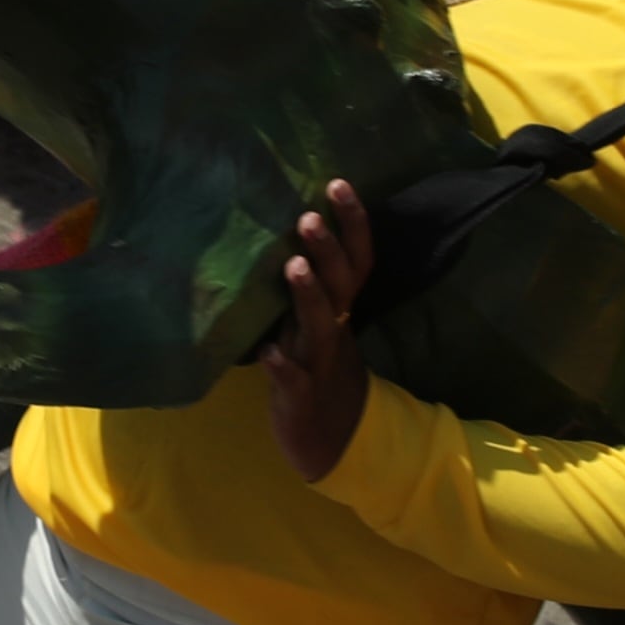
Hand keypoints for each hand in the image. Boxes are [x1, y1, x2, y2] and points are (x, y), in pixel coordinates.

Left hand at [258, 180, 374, 481]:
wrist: (331, 441)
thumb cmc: (315, 369)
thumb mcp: (315, 323)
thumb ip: (308, 285)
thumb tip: (285, 229)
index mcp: (339, 310)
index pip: (356, 260)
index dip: (353, 224)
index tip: (338, 183)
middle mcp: (333, 331)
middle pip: (341, 286)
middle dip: (329, 251)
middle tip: (308, 217)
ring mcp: (318, 364)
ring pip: (319, 327)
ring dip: (309, 297)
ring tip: (292, 265)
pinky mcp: (299, 397)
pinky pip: (293, 380)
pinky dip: (282, 366)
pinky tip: (268, 352)